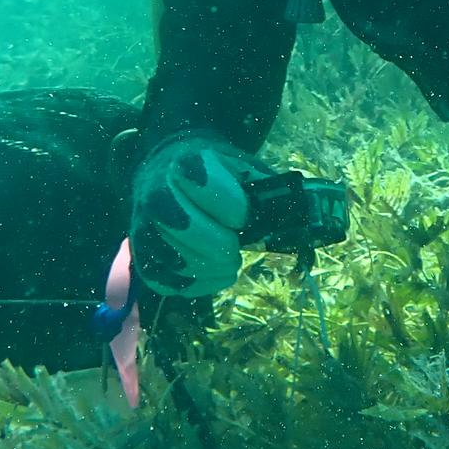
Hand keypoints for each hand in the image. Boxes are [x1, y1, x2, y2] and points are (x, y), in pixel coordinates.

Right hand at [130, 132, 260, 295]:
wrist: (171, 167)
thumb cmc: (217, 172)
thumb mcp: (244, 168)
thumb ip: (270, 191)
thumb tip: (307, 216)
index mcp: (186, 164)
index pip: (207, 186)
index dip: (235, 208)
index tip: (243, 214)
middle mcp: (157, 192)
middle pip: (186, 226)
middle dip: (221, 244)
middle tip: (234, 248)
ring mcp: (144, 225)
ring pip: (174, 258)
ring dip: (210, 268)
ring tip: (227, 263)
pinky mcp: (141, 255)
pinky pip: (163, 281)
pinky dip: (195, 285)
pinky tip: (213, 274)